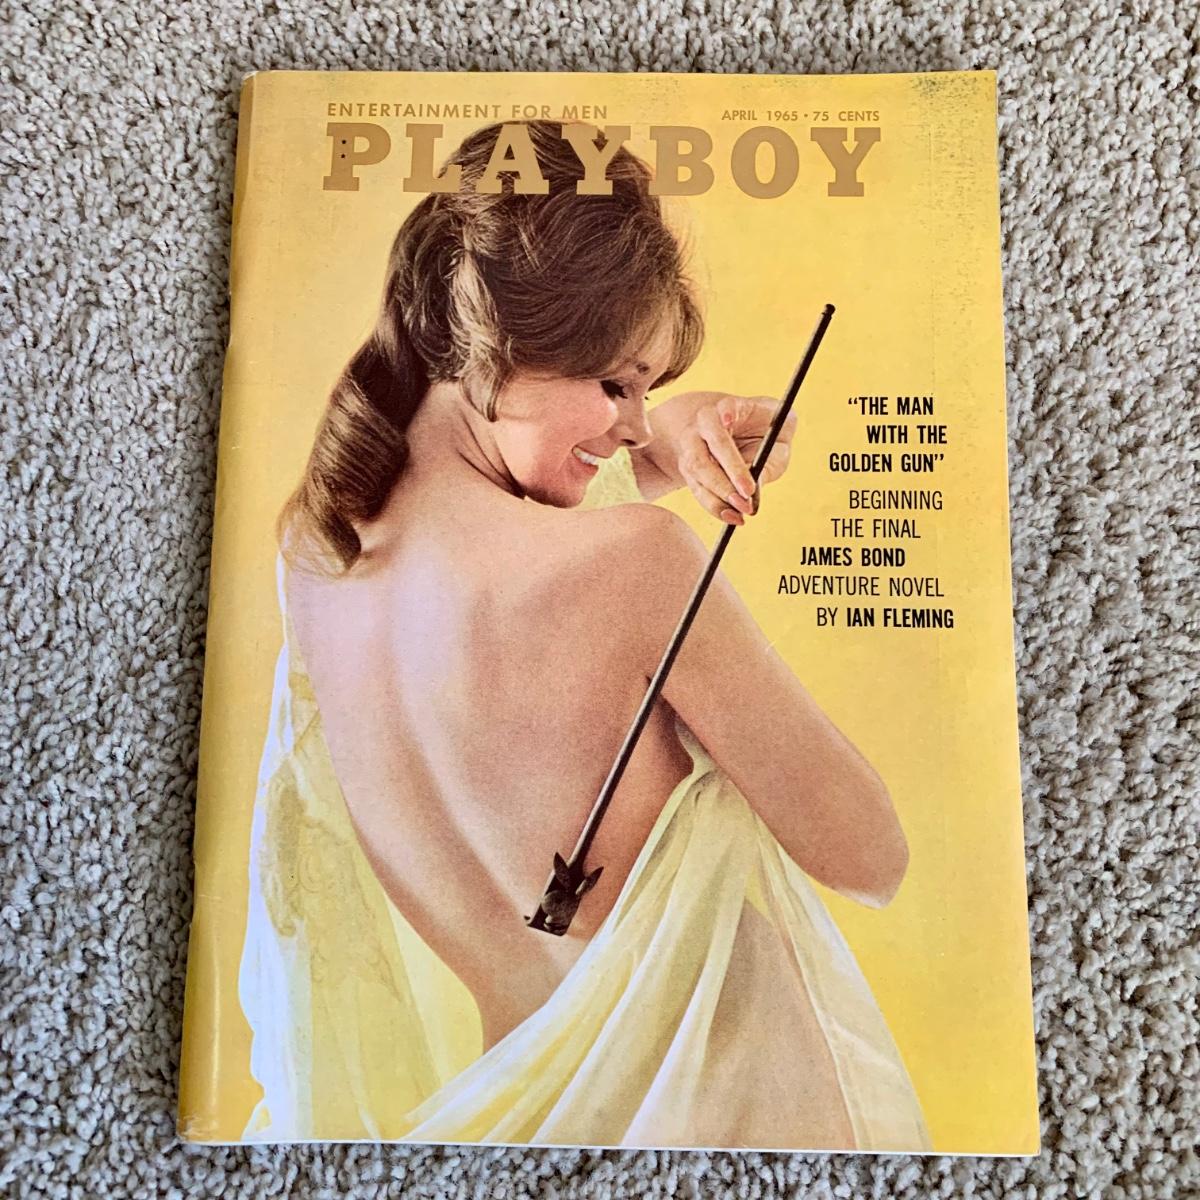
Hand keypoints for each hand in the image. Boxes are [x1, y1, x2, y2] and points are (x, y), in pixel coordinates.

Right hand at [666, 392, 795, 525]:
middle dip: (725, 476)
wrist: (743, 433)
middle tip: (746, 497)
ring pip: (697, 471)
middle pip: (706, 448)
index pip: (725, 407)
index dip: (725, 412)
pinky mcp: (689, 467)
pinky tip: (733, 517)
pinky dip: (715, 506)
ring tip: (741, 514)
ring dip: (718, 496)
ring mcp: (692, 445)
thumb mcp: (778, 439)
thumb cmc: (767, 435)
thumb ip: (770, 458)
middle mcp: (704, 424)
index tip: (728, 419)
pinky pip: (698, 489)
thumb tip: (755, 490)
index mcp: (729, 406)